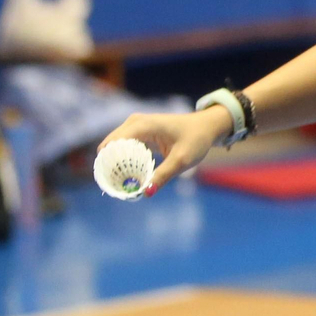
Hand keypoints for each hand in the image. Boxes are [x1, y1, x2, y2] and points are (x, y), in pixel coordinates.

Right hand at [98, 107, 232, 196]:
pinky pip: (123, 147)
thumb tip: (146, 192)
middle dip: (109, 165)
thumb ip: (163, 175)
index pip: (113, 144)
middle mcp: (135, 123)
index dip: (107, 163)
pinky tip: (126, 176)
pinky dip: (122, 160)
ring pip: (114, 147)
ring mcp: (135, 126)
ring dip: (115, 164)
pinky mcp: (139, 132)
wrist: (207, 127)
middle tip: (114, 187)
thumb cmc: (196, 139)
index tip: (110, 183)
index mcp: (143, 125)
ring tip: (119, 183)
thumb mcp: (182, 160)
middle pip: (110, 146)